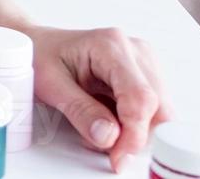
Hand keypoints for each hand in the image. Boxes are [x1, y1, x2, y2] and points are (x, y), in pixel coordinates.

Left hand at [30, 24, 171, 172]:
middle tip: (105, 149)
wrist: (39, 44)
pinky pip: (152, 112)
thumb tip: (109, 137)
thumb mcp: (50, 84)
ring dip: (133, 132)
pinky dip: (131, 126)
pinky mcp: (144, 77)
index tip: (118, 156)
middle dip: (135, 136)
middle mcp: (134, 51)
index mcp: (110, 46)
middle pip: (158, 108)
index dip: (134, 133)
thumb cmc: (41, 56)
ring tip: (97, 128)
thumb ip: (80, 110)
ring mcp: (143, 64)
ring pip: (160, 114)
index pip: (140, 97)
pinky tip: (106, 121)